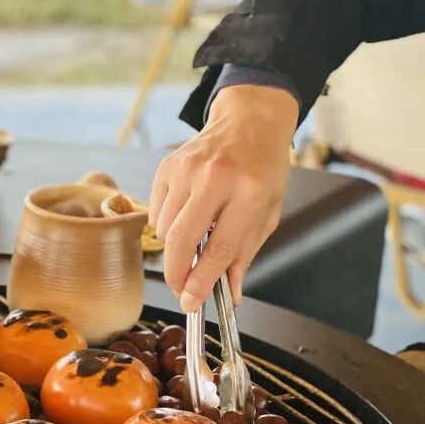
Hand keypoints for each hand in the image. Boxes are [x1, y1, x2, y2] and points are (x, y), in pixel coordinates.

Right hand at [150, 84, 297, 311]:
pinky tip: (185, 217)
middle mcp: (215, 178)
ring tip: (193, 243)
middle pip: (181, 240)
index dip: (202, 281)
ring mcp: (187, 170)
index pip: (220, 247)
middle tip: (180, 289)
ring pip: (165, 229)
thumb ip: (245, 253)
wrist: (249, 121)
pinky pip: (156, 212)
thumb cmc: (263, 168)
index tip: (191, 302)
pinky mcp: (167, 167)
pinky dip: (166, 225)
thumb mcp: (268, 212)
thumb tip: (227, 293)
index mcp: (250, 192)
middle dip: (176, 274)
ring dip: (174, 248)